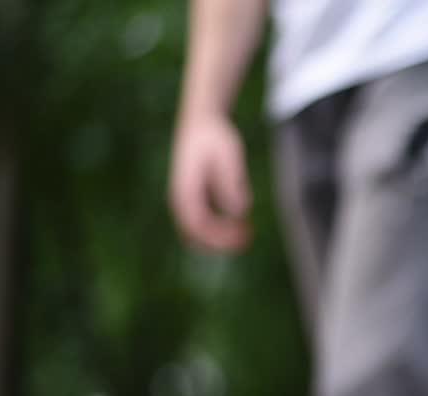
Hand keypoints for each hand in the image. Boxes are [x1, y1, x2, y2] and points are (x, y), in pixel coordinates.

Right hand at [168, 113, 251, 251]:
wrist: (202, 120)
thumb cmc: (215, 136)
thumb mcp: (228, 154)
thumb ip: (231, 181)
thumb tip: (238, 211)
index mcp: (184, 188)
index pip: (196, 224)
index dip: (218, 236)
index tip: (241, 235)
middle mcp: (180, 197)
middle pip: (193, 234)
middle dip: (219, 242)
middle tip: (247, 238)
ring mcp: (185, 199)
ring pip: (197, 231)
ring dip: (220, 237)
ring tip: (247, 232)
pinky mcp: (194, 198)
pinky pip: (202, 222)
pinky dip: (220, 229)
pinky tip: (241, 223)